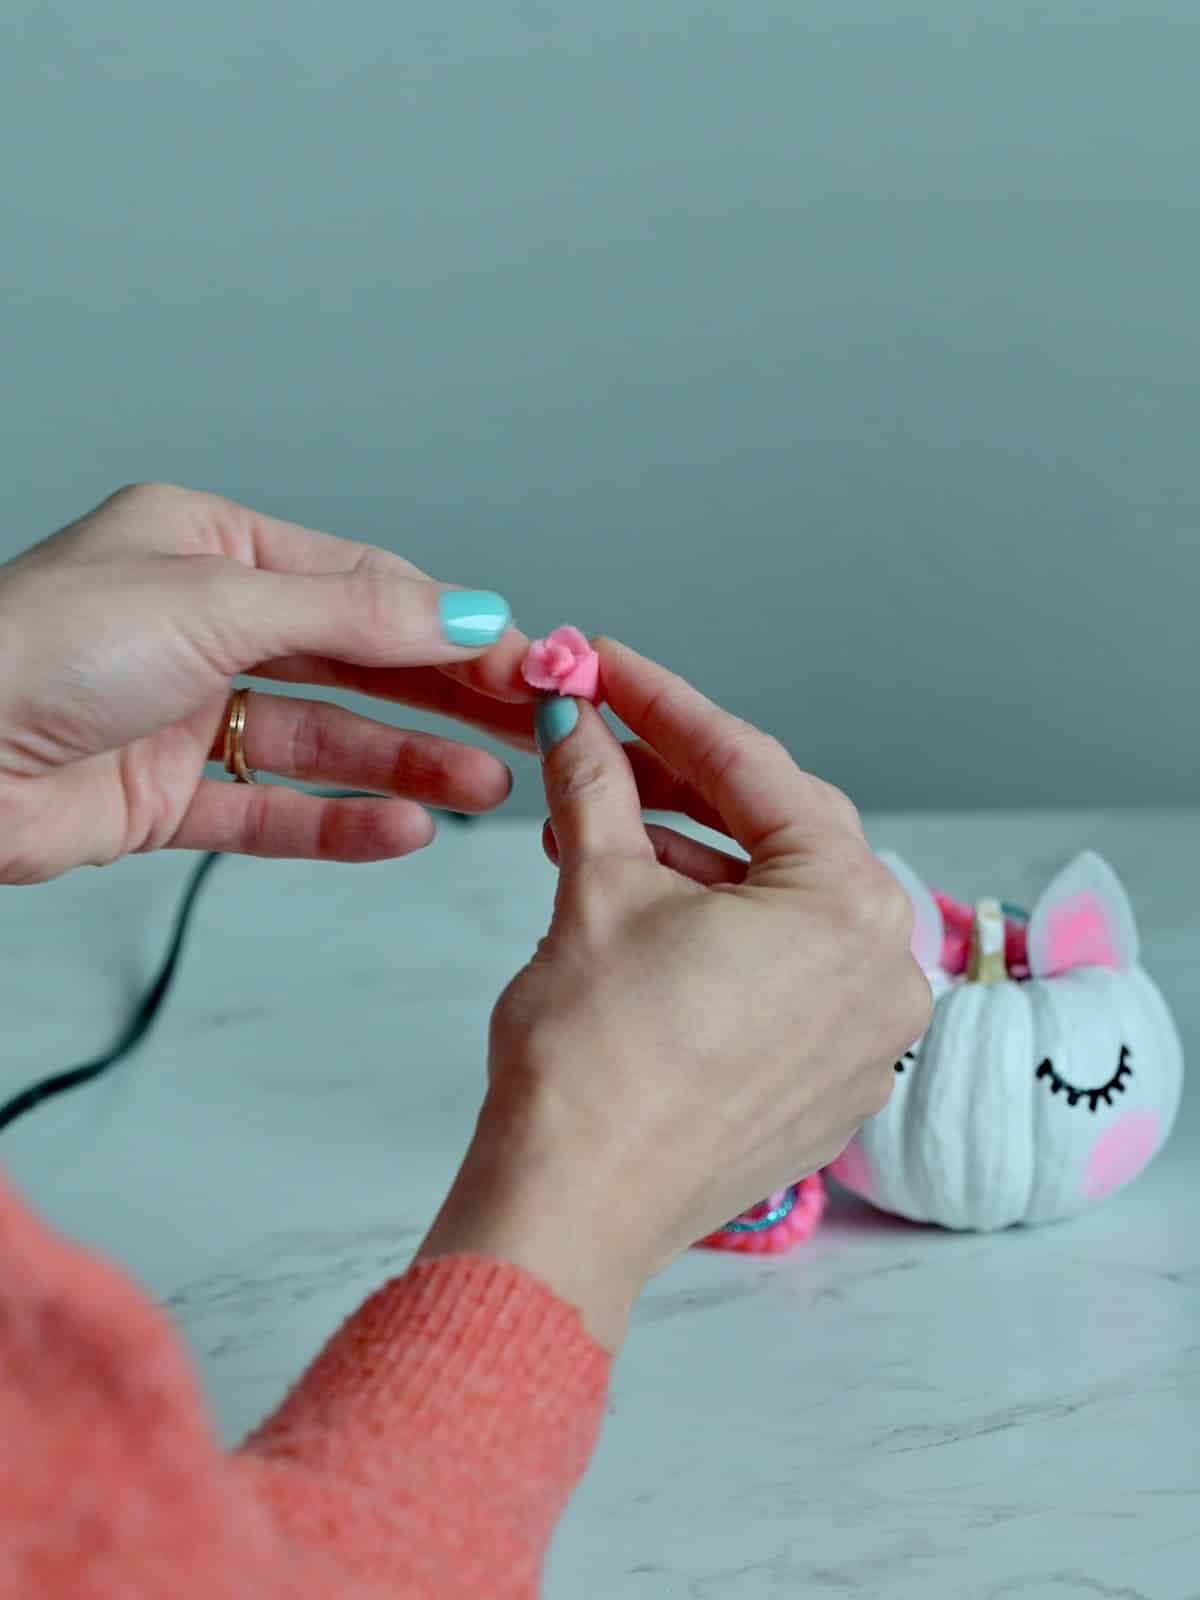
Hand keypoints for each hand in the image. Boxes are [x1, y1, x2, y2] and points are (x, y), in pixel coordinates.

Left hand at [0, 483, 535, 883]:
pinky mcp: (165, 796)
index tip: (522, 658)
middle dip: (443, 694)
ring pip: (324, 739)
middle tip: (527, 723)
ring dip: (407, 763)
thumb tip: (466, 611)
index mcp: (211, 549)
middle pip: (354, 661)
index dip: (448, 624)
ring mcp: (186, 712)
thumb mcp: (217, 604)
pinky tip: (404, 828)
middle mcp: (203, 625)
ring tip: (487, 787)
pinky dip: (338, 822)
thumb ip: (353, 613)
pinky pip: (272, 811)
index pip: (360, 584)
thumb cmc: (37, 649)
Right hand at [416, 639, 933, 1350]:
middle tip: (606, 740)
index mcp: (848, 911)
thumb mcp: (594, 890)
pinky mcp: (827, 1084)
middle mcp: (884, 973)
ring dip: (694, 856)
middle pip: (780, 831)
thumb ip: (594, 783)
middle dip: (685, 779)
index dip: (664, 704)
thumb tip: (572, 715)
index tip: (608, 668)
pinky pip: (784, 972)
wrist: (570, 1212)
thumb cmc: (592, 1068)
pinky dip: (721, 928)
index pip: (752, 769)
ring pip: (781, 904)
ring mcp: (864, 1037)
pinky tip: (647, 906)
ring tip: (602, 827)